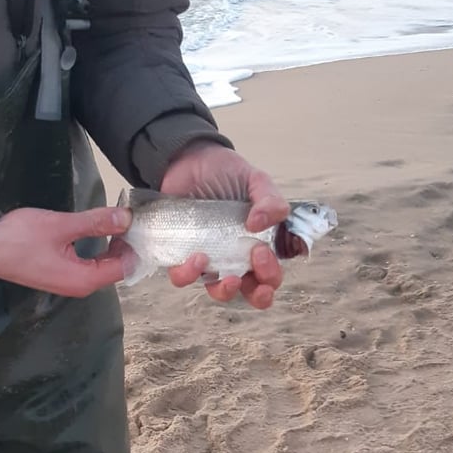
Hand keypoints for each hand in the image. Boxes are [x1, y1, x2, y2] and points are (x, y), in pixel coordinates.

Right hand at [0, 205, 134, 295]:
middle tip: (137, 217)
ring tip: (123, 219)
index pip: (125, 267)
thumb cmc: (20, 237)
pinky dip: (100, 249)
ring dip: (114, 245)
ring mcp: (70, 282)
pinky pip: (90, 263)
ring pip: (103, 265)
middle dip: (128, 245)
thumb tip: (126, 218)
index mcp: (84, 279)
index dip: (137, 246)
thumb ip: (96, 223)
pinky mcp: (61, 274)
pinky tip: (103, 229)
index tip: (145, 223)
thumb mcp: (61, 226)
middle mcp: (80, 286)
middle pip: (116, 268)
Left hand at [161, 141, 304, 309]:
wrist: (189, 159)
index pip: (270, 275)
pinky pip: (183, 277)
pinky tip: (197, 257)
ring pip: (218, 291)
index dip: (270, 276)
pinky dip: (189, 274)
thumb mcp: (256, 180)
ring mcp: (209, 259)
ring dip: (225, 291)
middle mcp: (235, 258)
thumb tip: (261, 223)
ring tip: (227, 276)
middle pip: (250, 292)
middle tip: (254, 264)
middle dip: (258, 293)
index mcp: (258, 245)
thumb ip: (270, 199)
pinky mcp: (181, 255)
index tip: (262, 252)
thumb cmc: (227, 173)